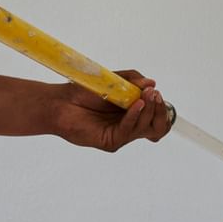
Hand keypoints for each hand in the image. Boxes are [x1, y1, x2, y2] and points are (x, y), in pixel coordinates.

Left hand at [53, 69, 174, 152]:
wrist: (60, 102)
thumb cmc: (83, 91)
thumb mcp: (113, 80)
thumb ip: (133, 80)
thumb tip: (152, 83)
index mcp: (131, 113)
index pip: (156, 118)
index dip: (162, 108)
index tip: (157, 93)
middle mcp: (128, 126)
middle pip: (157, 128)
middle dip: (160, 111)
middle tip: (155, 95)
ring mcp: (120, 135)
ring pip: (145, 129)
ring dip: (149, 111)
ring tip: (147, 95)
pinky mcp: (110, 141)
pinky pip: (128, 131)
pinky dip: (134, 116)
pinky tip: (135, 104)